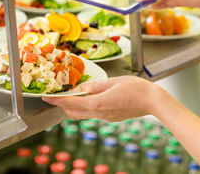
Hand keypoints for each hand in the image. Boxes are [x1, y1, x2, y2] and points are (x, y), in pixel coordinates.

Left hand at [42, 76, 160, 121]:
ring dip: (75, 107)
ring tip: (73, 95)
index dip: (56, 101)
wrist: (153, 102)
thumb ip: (95, 85)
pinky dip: (87, 107)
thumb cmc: (136, 89)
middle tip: (58, 96)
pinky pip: (94, 114)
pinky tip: (91, 98)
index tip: (46, 98)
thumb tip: (82, 88)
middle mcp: (99, 113)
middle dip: (63, 106)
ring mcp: (106, 117)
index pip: (71, 104)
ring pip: (83, 115)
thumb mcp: (113, 81)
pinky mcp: (112, 118)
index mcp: (97, 103)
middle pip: (74, 113)